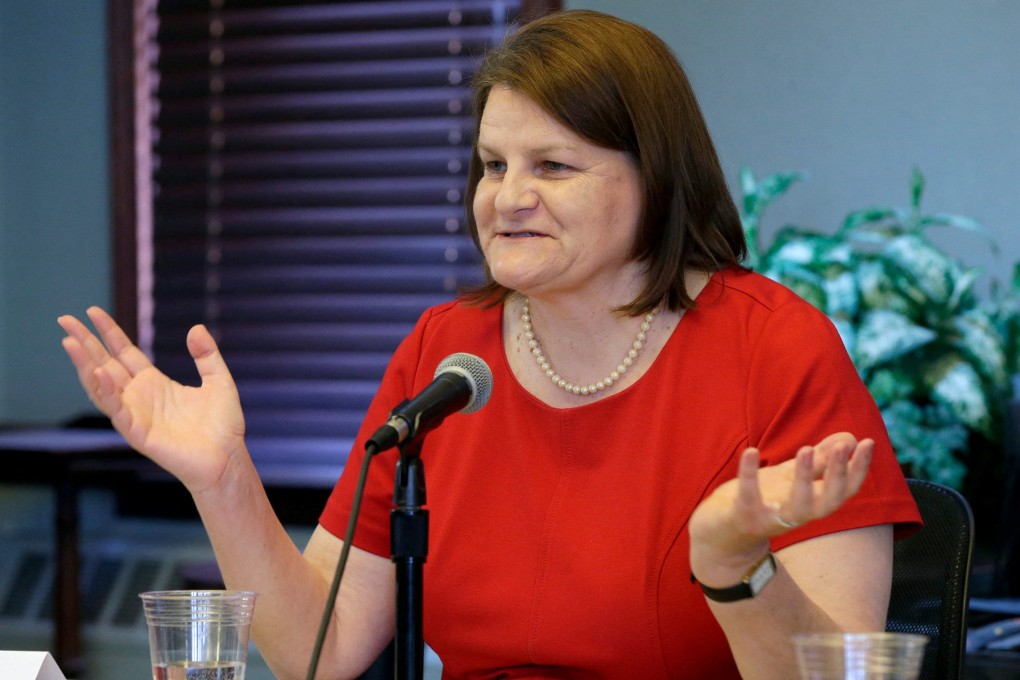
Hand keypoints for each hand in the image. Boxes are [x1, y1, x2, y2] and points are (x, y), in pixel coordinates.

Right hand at [57, 306, 246, 492]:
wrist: (227, 458)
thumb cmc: (222, 426)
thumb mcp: (218, 381)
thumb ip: (207, 355)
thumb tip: (196, 327)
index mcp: (154, 383)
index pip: (124, 352)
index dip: (108, 333)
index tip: (92, 311)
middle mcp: (139, 396)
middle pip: (105, 364)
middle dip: (85, 343)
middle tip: (65, 319)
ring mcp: (136, 414)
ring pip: (102, 386)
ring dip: (85, 364)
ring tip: (70, 342)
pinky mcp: (138, 433)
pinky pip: (117, 410)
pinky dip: (106, 391)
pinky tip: (99, 372)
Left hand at [689, 432, 873, 581]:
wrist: (721, 533)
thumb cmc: (762, 501)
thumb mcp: (792, 477)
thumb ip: (819, 460)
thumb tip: (849, 437)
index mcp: (811, 503)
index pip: (845, 490)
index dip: (859, 469)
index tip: (868, 442)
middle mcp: (797, 516)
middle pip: (828, 502)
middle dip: (838, 475)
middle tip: (843, 447)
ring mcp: (771, 520)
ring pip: (796, 507)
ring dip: (804, 478)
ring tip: (805, 448)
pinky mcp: (743, 518)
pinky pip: (748, 498)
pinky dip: (749, 475)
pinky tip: (751, 451)